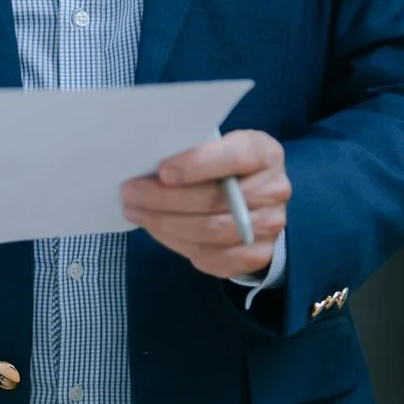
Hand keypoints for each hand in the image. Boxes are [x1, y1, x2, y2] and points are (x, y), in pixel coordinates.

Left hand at [120, 130, 289, 280]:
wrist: (258, 201)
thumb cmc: (226, 166)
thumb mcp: (219, 146)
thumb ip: (194, 152)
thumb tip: (148, 167)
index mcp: (264, 153)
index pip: (235, 157)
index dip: (197, 164)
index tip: (162, 170)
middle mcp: (274, 191)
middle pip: (214, 200)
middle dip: (164, 199)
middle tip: (129, 193)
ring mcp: (269, 227)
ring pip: (209, 232)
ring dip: (164, 224)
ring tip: (135, 212)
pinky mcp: (256, 256)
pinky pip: (211, 257)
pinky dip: (177, 243)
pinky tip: (157, 230)